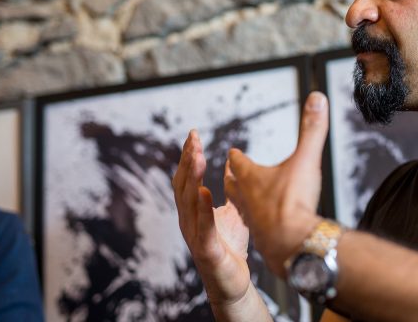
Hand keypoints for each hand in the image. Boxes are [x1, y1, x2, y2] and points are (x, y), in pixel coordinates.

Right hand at [173, 130, 251, 306]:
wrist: (233, 282)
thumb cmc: (231, 246)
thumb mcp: (233, 209)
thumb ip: (231, 187)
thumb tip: (232, 161)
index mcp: (193, 209)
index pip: (188, 177)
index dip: (189, 156)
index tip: (193, 134)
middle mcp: (188, 220)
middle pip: (183, 185)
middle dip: (188, 160)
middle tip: (194, 139)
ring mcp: (194, 235)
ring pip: (188, 202)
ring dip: (192, 177)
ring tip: (198, 156)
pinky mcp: (206, 251)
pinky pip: (202, 228)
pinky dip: (202, 209)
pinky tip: (204, 192)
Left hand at [224, 91, 327, 276]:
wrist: (291, 244)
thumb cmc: (293, 200)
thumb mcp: (306, 159)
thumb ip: (312, 129)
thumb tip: (318, 97)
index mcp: (252, 177)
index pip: (239, 162)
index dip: (236, 156)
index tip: (232, 152)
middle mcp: (247, 198)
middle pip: (234, 185)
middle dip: (232, 178)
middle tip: (227, 173)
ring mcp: (254, 220)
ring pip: (242, 208)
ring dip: (242, 201)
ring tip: (243, 199)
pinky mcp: (264, 239)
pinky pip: (257, 227)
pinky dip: (258, 222)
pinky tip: (266, 226)